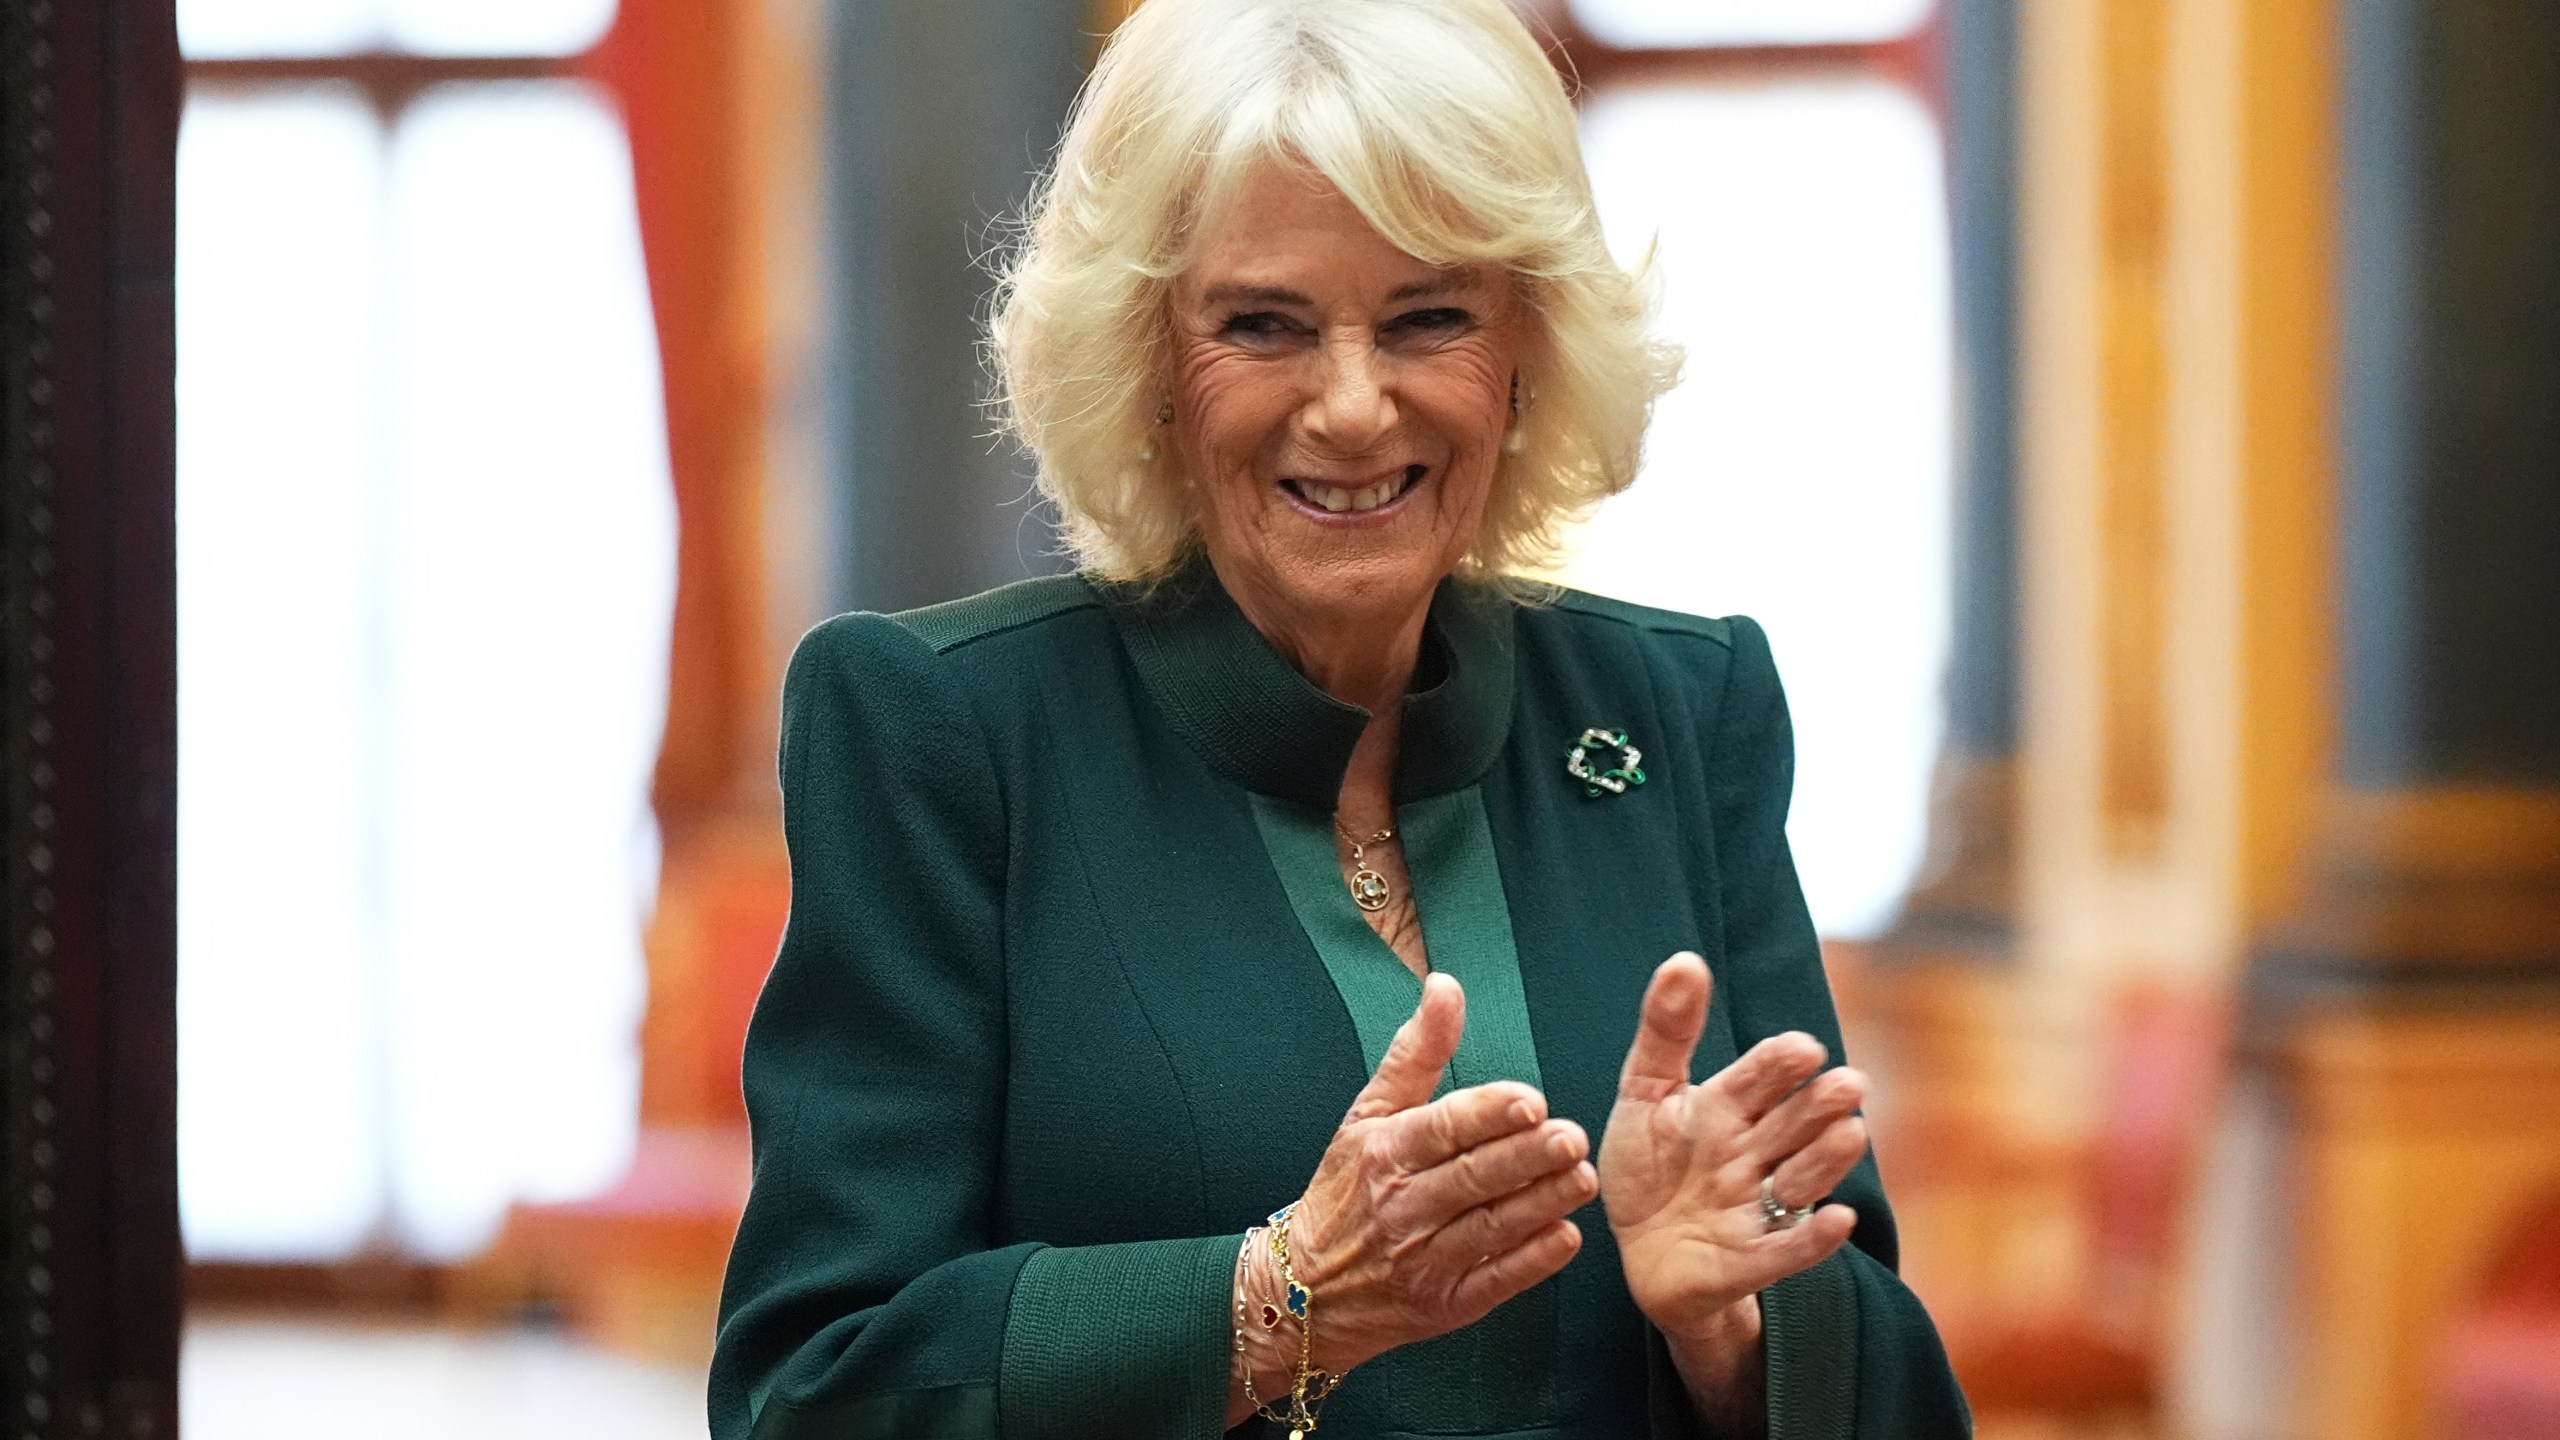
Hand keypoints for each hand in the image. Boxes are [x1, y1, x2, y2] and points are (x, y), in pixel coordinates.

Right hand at [1273, 974, 1596, 1377]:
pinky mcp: (1447, 1303)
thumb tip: (1446, 987)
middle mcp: (1404, 1206)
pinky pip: (1495, 1282)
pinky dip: (1531, 1262)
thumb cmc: (1348, 1189)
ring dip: (1540, 1204)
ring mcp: (1425, 1260)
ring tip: (1582, 1178)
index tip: (1530, 1100)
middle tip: (1571, 1137)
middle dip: (1525, 1158)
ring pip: (1491, 1228)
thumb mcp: (1369, 1114)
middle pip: (1472, 1178)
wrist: (1307, 1289)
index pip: (1441, 1129)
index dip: (1487, 1114)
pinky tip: (1565, 1237)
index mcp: (1385, 1153)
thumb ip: (1417, 1051)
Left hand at [1598, 953, 1869, 1336]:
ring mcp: (1757, 1207)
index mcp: (1728, 1108)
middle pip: (1795, 1124)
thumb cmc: (1650, 1166)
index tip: (1801, 1049)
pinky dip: (1812, 1239)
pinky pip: (1786, 1250)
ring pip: (1802, 1179)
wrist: (1638, 1252)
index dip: (1781, 1064)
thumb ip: (1667, 1031)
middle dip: (1820, 1105)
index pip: (1761, 1077)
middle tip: (1848, 1084)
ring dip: (1826, 1160)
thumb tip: (1686, 959)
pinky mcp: (1749, 1261)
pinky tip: (1838, 1221)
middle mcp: (1754, 1154)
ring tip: (1850, 1134)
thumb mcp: (1646, 1094)